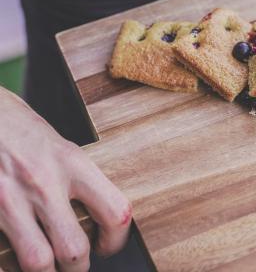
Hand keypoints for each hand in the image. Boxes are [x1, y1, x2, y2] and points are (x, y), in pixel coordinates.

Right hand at [0, 87, 130, 270]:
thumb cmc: (14, 125)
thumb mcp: (55, 144)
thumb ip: (74, 177)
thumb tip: (93, 212)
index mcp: (71, 162)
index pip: (114, 210)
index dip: (116, 239)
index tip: (109, 246)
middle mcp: (43, 182)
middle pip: (74, 249)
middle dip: (78, 266)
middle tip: (77, 264)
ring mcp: (9, 199)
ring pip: (37, 261)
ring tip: (47, 267)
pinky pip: (1, 255)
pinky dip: (8, 264)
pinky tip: (12, 258)